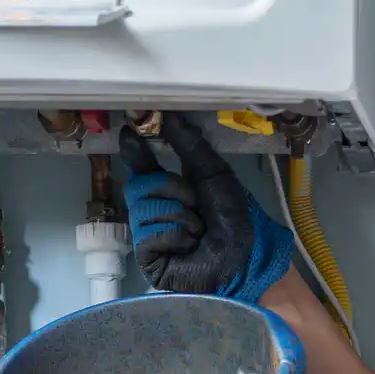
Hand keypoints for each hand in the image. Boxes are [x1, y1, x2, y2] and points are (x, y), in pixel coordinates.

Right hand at [119, 113, 292, 301]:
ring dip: (178, 214)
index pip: (141, 168)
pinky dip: (174, 235)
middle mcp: (154, 211)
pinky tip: (189, 245)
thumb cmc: (232, 216)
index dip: (135, 151)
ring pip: (143, 209)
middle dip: (171, 188)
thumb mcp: (213, 172)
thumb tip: (166, 114)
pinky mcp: (148, 259)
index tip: (130, 131)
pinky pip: (148, 235)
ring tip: (197, 229)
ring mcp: (148, 236)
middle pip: (138, 186)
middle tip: (195, 202)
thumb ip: (188, 144)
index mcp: (167, 190)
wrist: (245, 255)